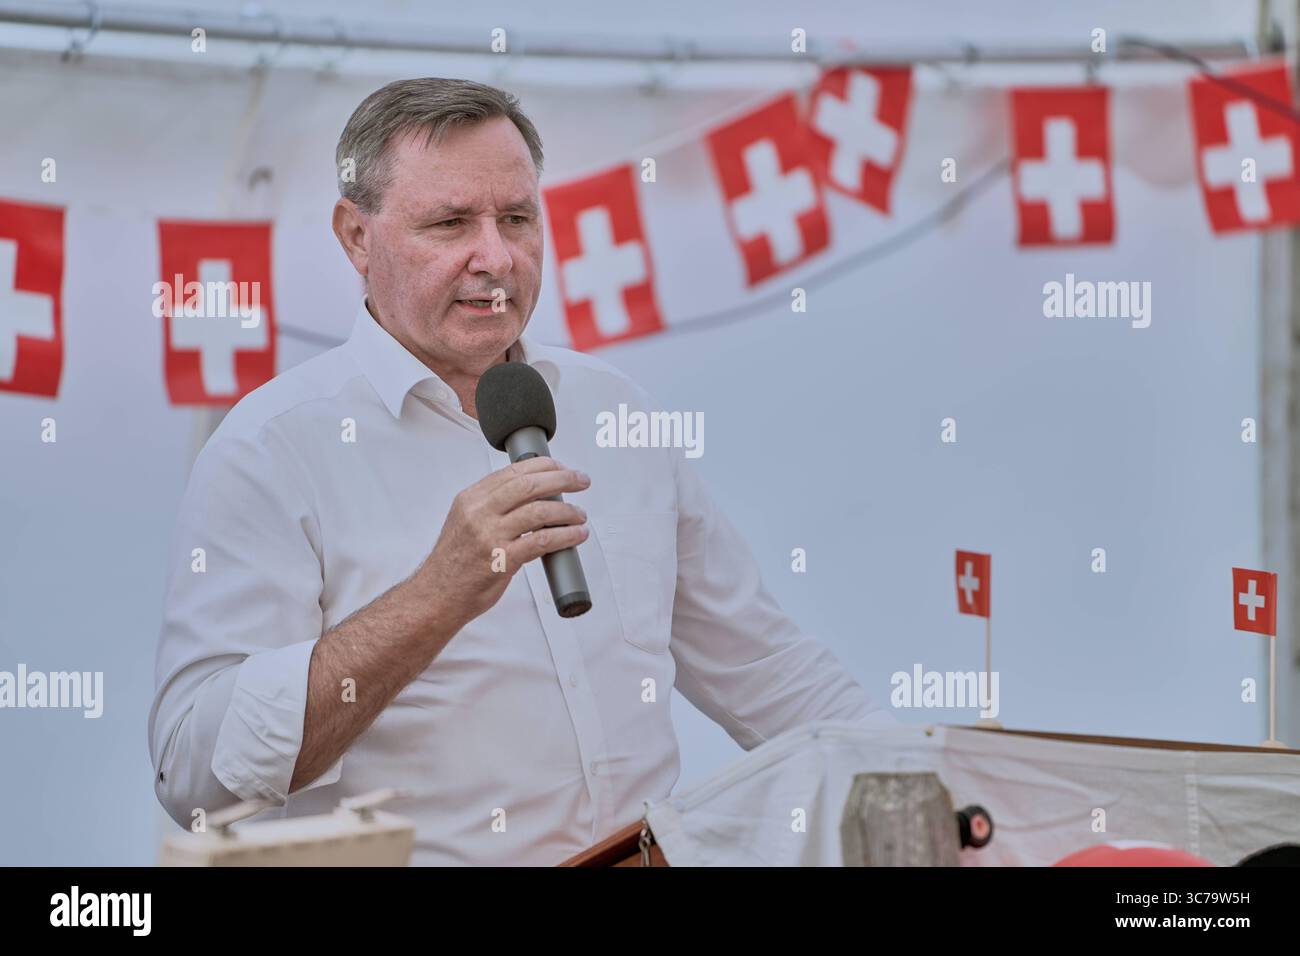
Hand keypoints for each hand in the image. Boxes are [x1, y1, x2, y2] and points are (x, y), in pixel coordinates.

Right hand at [415, 456, 590, 627]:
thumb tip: (532, 496)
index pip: (512, 471)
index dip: (543, 465)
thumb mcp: (466, 522)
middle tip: (581, 480)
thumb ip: (493, 506)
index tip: (561, 467)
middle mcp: (478, 513)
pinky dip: (566, 535)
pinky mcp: (502, 559)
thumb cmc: (455, 562)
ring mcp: (489, 535)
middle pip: (529, 485)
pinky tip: (577, 535)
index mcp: (470, 499)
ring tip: (580, 515)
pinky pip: (543, 540)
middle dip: (562, 479)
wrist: (437, 596)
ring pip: (539, 511)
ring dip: (568, 511)